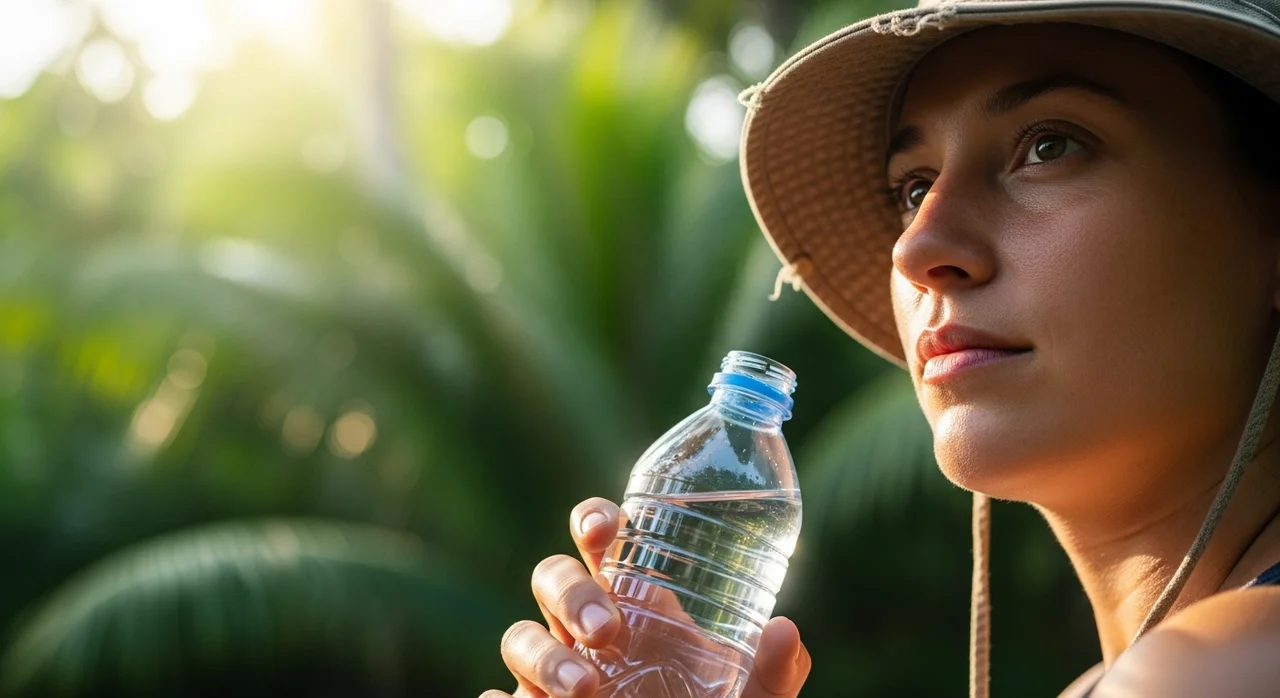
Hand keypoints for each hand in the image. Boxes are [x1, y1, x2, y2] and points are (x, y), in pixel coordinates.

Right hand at [480, 497, 811, 697]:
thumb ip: (772, 673)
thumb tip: (785, 629)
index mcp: (634, 601)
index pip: (600, 539)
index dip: (593, 519)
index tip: (605, 527)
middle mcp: (585, 627)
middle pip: (552, 578)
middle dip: (569, 593)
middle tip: (606, 630)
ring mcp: (551, 671)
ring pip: (518, 637)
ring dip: (542, 655)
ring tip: (584, 690)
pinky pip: (495, 696)